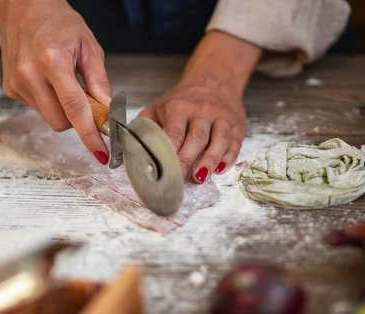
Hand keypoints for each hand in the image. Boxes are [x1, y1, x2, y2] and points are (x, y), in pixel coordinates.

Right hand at [0, 0, 111, 164]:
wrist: (24, 8)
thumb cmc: (59, 23)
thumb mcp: (89, 48)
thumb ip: (100, 84)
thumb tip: (109, 114)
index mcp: (52, 61)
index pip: (75, 109)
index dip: (90, 134)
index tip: (102, 152)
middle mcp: (29, 74)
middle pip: (61, 122)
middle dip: (79, 120)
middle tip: (88, 100)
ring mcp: (16, 84)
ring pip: (50, 119)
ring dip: (64, 111)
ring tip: (67, 84)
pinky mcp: (10, 89)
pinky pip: (39, 110)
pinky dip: (51, 104)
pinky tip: (51, 83)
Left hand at [140, 31, 261, 183]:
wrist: (214, 82)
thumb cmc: (183, 101)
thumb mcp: (159, 107)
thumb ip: (145, 127)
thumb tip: (127, 149)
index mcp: (179, 107)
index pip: (173, 133)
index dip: (168, 153)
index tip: (162, 171)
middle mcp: (202, 110)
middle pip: (196, 139)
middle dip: (187, 161)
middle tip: (178, 181)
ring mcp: (222, 117)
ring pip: (219, 140)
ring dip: (210, 161)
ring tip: (200, 178)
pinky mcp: (237, 125)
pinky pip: (235, 143)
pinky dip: (229, 157)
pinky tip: (220, 169)